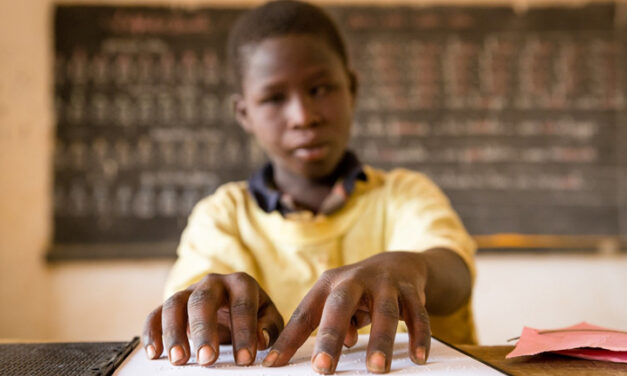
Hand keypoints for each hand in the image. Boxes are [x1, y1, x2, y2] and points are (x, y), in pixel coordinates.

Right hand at [142, 272, 283, 366]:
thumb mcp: (268, 318)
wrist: (234, 304)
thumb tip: (260, 339)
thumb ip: (268, 327)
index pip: (242, 305)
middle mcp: (213, 282)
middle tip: (207, 360)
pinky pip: (156, 314)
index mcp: (241, 283)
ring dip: (174, 333)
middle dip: (205, 331)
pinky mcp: (173, 304)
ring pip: (175, 304)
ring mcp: (190, 291)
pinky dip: (152, 332)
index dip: (244, 332)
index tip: (244, 359)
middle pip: (204, 300)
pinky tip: (154, 353)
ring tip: (179, 360)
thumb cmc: (254, 314)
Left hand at [262, 251, 431, 373]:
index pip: (305, 314)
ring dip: (380, 341)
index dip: (288, 340)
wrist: (399, 264)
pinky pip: (417, 314)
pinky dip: (418, 336)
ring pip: (383, 311)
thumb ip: (329, 325)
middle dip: (331, 338)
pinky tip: (418, 358)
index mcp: (329, 284)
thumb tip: (331, 352)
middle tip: (323, 369)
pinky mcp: (410, 290)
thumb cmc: (359, 292)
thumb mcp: (338, 303)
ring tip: (376, 369)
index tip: (273, 365)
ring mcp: (384, 283)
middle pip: (340, 306)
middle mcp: (354, 280)